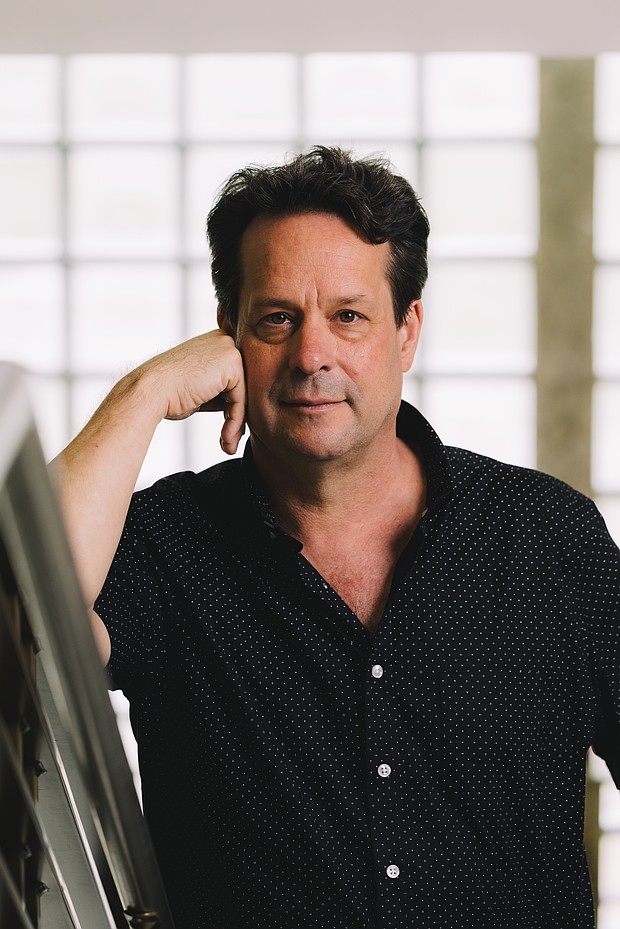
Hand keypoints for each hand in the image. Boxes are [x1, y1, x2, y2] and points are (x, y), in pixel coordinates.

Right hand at [141, 329, 245, 454]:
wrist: (150, 391)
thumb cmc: (168, 393)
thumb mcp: (199, 388)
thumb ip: (219, 391)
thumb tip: (238, 410)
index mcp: (215, 342)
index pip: (234, 379)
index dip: (232, 407)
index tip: (227, 432)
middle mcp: (224, 340)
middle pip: (242, 386)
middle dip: (237, 417)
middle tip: (230, 441)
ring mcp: (229, 349)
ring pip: (243, 395)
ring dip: (236, 424)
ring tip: (228, 445)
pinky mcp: (232, 363)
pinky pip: (241, 399)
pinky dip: (235, 422)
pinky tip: (225, 438)